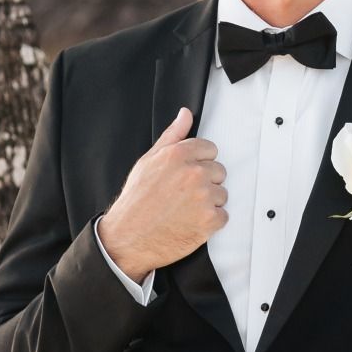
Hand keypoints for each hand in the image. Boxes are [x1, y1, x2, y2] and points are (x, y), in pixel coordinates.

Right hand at [97, 108, 227, 278]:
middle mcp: (194, 173)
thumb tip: (185, 115)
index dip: (199, 163)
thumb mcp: (149, 161)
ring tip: (185, 210)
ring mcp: (204, 197)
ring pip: (222, 194)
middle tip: (184, 195)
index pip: (210, 149)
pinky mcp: (210, 220)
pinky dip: (210, 222)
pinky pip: (223, 216)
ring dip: (209, 203)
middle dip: (205, 182)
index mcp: (179, 155)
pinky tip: (191, 223)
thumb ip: (172, 136)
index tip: (187, 175)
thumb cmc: (137, 200)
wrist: (129, 237)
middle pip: (219, 171)